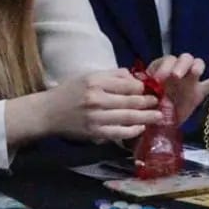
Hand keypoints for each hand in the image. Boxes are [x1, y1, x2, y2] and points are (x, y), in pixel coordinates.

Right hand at [43, 68, 162, 142]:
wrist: (48, 113)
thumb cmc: (69, 92)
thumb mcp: (88, 76)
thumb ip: (112, 76)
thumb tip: (135, 78)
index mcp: (95, 81)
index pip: (127, 84)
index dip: (142, 87)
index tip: (151, 88)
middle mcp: (96, 99)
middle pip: (130, 100)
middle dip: (148, 102)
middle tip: (160, 102)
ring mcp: (96, 117)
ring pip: (128, 117)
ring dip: (146, 117)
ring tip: (158, 116)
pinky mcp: (95, 133)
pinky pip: (119, 133)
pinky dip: (132, 131)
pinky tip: (141, 128)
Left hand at [145, 54, 208, 127]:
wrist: (158, 121)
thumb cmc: (149, 104)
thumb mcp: (143, 95)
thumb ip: (143, 89)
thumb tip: (136, 86)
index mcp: (163, 69)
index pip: (166, 60)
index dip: (162, 67)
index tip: (156, 80)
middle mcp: (178, 71)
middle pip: (183, 57)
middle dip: (180, 65)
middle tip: (174, 76)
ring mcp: (191, 80)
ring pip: (197, 64)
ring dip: (195, 66)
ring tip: (194, 72)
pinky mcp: (200, 91)